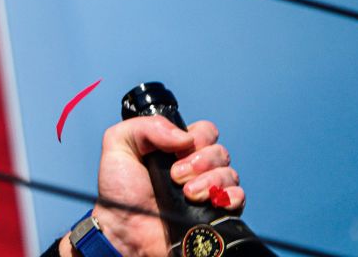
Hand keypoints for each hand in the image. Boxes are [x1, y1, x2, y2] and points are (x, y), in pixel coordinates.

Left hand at [58, 116, 243, 256]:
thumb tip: (184, 136)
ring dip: (210, 181)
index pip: (205, 132)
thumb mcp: (118, 144)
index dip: (197, 137)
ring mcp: (207, 191)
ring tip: (187, 194)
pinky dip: (229, 197)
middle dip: (200, 162)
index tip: (177, 151)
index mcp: (176, 149)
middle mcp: (196, 168)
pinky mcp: (216, 213)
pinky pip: (239, 198)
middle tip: (175, 176)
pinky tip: (208, 201)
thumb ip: (145, 127)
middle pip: (220, 152)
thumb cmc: (120, 192)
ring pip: (230, 173)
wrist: (125, 230)